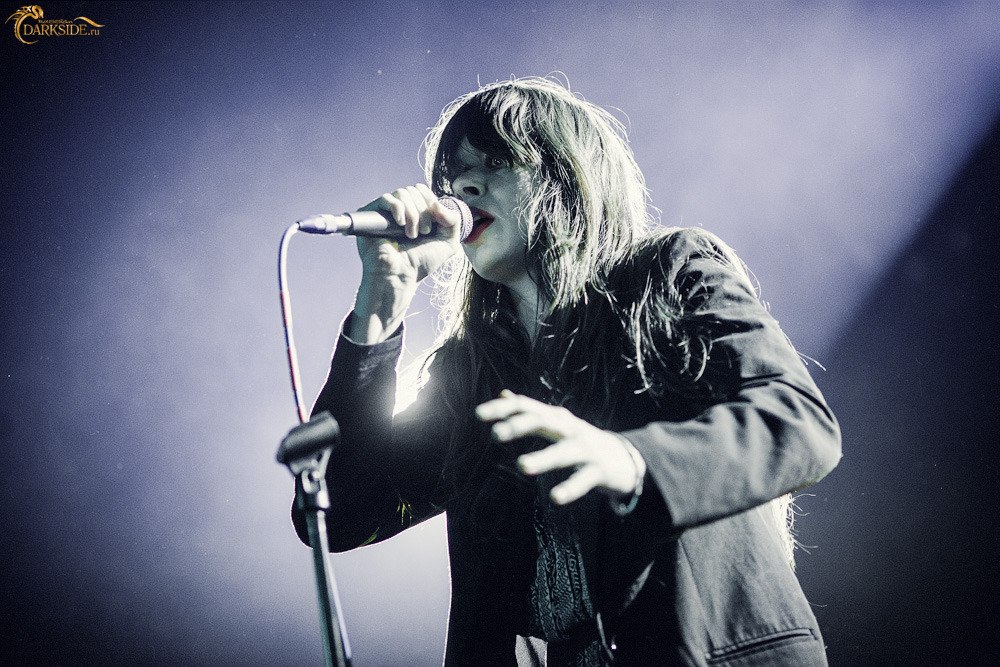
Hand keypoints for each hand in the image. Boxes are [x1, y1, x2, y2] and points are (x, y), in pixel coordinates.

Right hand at [355, 183, 461, 281]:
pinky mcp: (372, 215)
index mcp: (417, 211)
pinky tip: (400, 223)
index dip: (431, 202)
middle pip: (414, 190)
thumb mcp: (448, 243)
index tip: (433, 225)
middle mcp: (401, 209)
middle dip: (423, 212)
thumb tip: (437, 204)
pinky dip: (398, 209)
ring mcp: (386, 212)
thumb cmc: (420, 262)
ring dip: (412, 214)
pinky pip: (386, 198)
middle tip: (423, 233)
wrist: (399, 275)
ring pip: (402, 193)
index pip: (424, 191)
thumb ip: (453, 220)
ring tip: (411, 234)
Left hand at [475, 390, 643, 505]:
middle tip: (495, 435)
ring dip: (543, 458)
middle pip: (542, 422)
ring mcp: (586, 449)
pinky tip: (555, 498)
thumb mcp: (556, 422)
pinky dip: (570, 488)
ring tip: (521, 466)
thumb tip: (503, 394)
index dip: (503, 409)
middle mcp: (569, 429)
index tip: (478, 415)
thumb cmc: (581, 441)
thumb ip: (530, 410)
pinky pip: (583, 480)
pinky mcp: (599, 471)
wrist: (624, 458)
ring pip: (563, 452)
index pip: (526, 407)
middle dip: (519, 427)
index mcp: (555, 417)